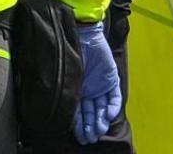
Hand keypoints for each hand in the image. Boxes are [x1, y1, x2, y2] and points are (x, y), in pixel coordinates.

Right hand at [72, 21, 121, 144]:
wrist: (82, 33)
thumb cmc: (69, 50)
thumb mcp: (65, 73)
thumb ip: (65, 89)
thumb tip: (59, 108)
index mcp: (75, 88)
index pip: (77, 110)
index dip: (78, 124)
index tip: (79, 137)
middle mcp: (88, 89)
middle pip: (90, 112)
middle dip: (90, 126)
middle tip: (89, 139)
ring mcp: (100, 85)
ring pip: (101, 108)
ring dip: (100, 120)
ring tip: (99, 132)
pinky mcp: (111, 79)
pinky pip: (113, 97)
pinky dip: (112, 107)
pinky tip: (108, 116)